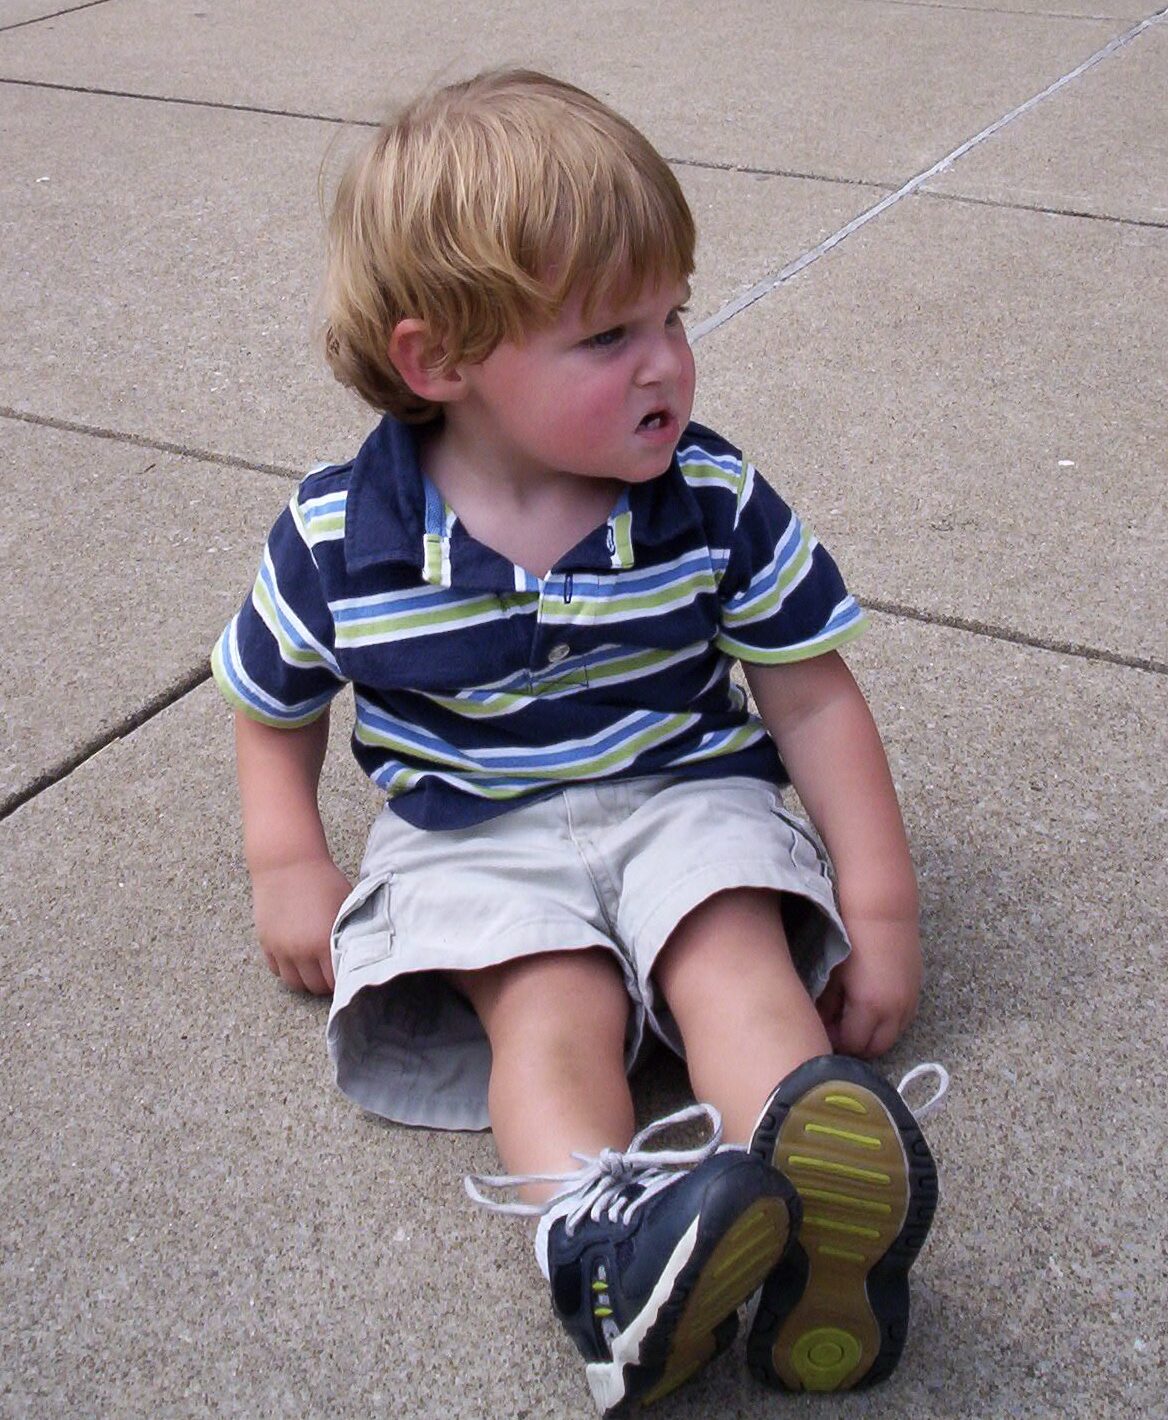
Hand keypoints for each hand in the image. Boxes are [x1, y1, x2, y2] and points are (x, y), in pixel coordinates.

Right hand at [250, 855, 351, 995]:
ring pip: (294, 983)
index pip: (335, 981)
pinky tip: (298, 959)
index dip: (344, 981)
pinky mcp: (266, 942)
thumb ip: (351, 934)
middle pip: (314, 986)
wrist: (288, 862)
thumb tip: (362, 953)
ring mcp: (280, 948)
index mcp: (324, 943)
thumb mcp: (346, 906)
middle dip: (326, 983)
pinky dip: (288, 969)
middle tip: (334, 974)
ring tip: (316, 969)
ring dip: (306, 980)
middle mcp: (300, 951)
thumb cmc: (323, 880)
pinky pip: (276, 970)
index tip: (350, 976)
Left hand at [816, 913, 921, 1057]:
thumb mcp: (833, 973)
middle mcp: (894, 1011)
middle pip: (876, 1049)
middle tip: (837, 1031)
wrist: (884, 911)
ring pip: (892, 1037)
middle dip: (855, 1045)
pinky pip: (903, 1021)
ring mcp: (909, 1002)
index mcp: (869, 1006)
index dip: (835, 1042)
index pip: (853, 1044)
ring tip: (852, 1019)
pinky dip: (887, 1023)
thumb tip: (821, 1023)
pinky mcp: (917, 991)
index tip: (823, 1032)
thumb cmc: (852, 938)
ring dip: (873, 1036)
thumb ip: (827, 1005)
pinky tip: (870, 1008)